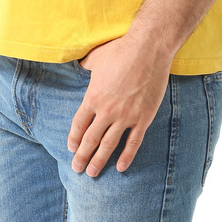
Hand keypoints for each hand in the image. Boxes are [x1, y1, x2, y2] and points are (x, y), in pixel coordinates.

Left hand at [68, 34, 172, 177]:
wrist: (148, 49)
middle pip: (91, 139)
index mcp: (93, 96)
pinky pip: (133, 142)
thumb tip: (79, 64)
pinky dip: (127, 156)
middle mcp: (107, 110)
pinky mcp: (143, 118)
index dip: (74, 138)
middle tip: (77, 168)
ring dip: (99, 160)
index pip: (79, 124)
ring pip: (109, 145)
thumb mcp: (96, 57)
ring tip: (92, 172)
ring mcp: (126, 116)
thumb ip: (86, 65)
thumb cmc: (121, 50)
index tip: (72, 148)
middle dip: (82, 156)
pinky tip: (121, 167)